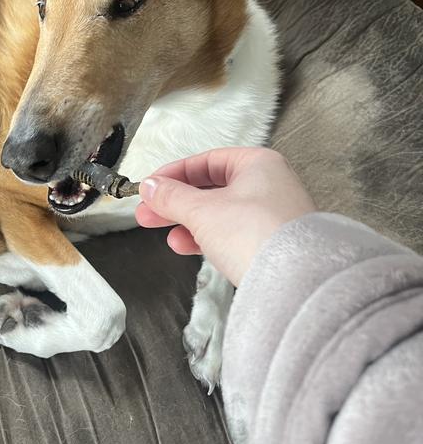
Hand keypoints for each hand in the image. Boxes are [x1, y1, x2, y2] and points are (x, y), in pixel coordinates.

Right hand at [136, 147, 315, 285]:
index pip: (206, 161)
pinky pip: (231, 234)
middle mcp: (269, 185)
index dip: (174, 174)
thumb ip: (172, 197)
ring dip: (187, 221)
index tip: (151, 186)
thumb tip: (151, 187)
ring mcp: (272, 215)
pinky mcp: (271, 243)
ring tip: (163, 230)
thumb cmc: (259, 235)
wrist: (296, 282)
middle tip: (148, 210)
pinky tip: (185, 245)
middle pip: (211, 187)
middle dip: (175, 201)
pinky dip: (206, 237)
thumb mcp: (202, 210)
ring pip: (219, 212)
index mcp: (258, 164)